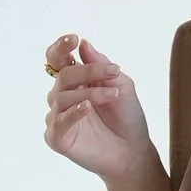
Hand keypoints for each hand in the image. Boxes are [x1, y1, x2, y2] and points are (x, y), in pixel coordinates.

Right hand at [43, 33, 151, 189]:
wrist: (133, 152)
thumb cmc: (127, 118)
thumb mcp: (122, 85)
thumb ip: (102, 66)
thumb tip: (83, 44)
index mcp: (75, 81)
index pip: (58, 59)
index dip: (61, 47)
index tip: (73, 38)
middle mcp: (63, 97)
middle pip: (63, 75)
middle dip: (88, 71)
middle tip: (113, 72)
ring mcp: (58, 117)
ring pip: (63, 97)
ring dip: (91, 93)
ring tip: (114, 96)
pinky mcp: (57, 138)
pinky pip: (59, 122)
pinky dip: (73, 112)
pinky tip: (87, 107)